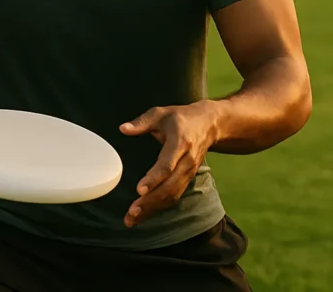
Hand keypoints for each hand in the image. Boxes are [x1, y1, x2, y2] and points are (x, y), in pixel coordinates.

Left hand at [119, 101, 219, 226]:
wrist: (209, 124)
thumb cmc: (180, 117)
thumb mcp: (160, 113)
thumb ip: (141, 122)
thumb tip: (123, 129)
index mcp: (179, 144)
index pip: (167, 165)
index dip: (154, 178)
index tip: (139, 190)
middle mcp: (186, 162)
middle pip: (169, 186)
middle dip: (151, 201)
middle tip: (132, 212)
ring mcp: (188, 172)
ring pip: (172, 195)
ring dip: (153, 209)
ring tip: (133, 219)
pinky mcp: (186, 179)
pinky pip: (174, 196)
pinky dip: (159, 207)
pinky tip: (144, 216)